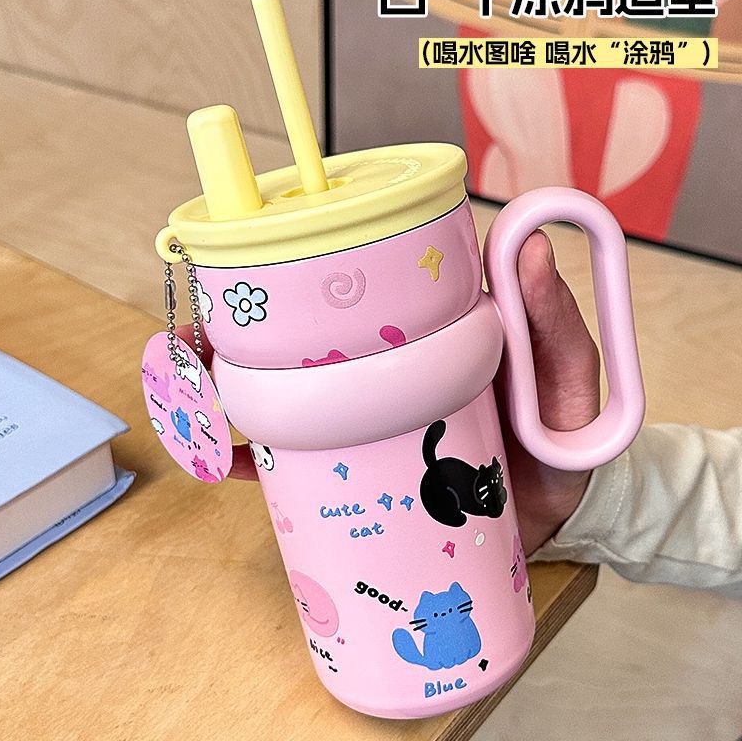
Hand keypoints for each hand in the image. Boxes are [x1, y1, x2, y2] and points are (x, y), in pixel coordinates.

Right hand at [176, 229, 599, 549]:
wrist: (560, 512)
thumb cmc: (566, 437)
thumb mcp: (568, 379)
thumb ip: (555, 323)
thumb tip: (530, 245)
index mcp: (422, 329)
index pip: (348, 288)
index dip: (286, 277)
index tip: (242, 278)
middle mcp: (384, 366)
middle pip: (294, 340)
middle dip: (232, 339)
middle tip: (194, 347)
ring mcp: (370, 417)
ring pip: (284, 396)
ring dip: (227, 394)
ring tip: (190, 402)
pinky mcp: (364, 468)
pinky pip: (301, 460)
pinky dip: (256, 457)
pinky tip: (222, 461)